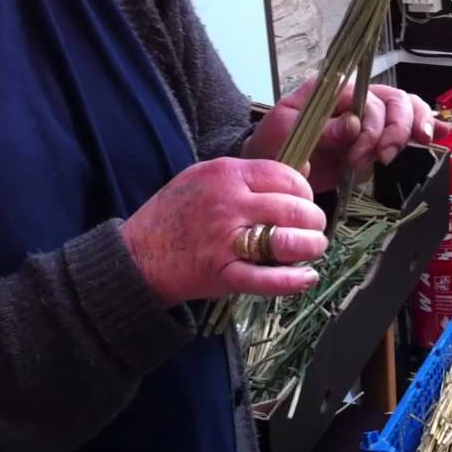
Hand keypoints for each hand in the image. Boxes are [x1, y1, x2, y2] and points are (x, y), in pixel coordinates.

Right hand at [120, 158, 328, 305]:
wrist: (136, 255)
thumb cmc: (175, 214)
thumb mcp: (205, 177)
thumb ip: (251, 175)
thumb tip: (302, 171)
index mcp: (225, 174)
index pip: (284, 176)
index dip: (304, 192)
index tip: (306, 202)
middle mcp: (228, 204)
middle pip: (292, 209)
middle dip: (314, 221)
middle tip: (316, 229)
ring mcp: (225, 240)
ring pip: (287, 241)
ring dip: (310, 247)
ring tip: (313, 249)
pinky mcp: (222, 274)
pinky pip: (267, 279)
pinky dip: (293, 281)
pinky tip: (307, 277)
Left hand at [244, 80, 449, 190]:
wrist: (272, 168)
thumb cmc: (273, 144)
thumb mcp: (287, 130)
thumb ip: (320, 127)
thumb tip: (352, 124)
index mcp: (335, 90)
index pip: (370, 98)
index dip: (374, 125)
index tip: (359, 154)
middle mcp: (357, 99)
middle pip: (395, 101)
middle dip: (394, 131)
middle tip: (381, 158)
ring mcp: (370, 119)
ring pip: (407, 109)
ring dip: (408, 132)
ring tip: (392, 155)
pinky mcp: (376, 140)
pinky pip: (408, 128)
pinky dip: (428, 127)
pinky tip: (443, 135)